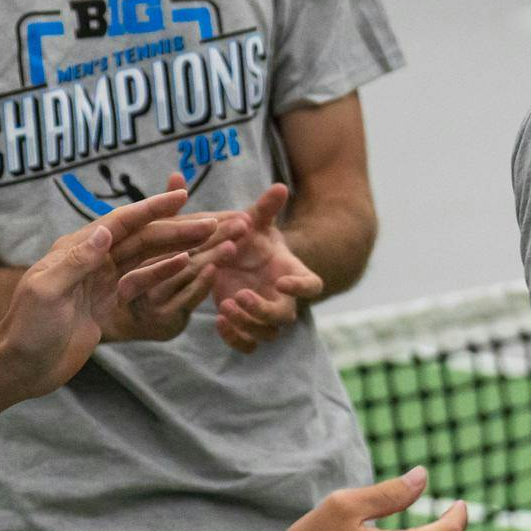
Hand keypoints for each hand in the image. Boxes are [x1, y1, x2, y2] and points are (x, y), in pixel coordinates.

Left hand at [0, 191, 218, 400]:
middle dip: (175, 229)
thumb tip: (107, 230)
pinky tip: (186, 264)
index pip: (120, 223)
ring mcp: (100, 280)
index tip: (181, 198)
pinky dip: (164, 271)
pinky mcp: (107, 302)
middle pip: (140, 238)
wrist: (22, 366)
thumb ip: (77, 261)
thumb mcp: (47, 293)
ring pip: (145, 256)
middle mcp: (91, 258)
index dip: (151, 209)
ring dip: (176, 246)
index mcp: (75, 249)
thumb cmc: (28, 329)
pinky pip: (141, 280)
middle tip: (211, 226)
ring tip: (207, 239)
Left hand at [164, 173, 327, 352]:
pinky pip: (248, 344)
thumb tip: (279, 186)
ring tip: (224, 306)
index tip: (281, 281)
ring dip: (246, 324)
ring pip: (266, 334)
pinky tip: (218, 321)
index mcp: (294, 274)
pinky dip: (235, 338)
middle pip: (285, 317)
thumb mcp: (256, 222)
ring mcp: (265, 317)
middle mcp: (284, 299)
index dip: (301, 288)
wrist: (237, 261)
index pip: (312, 286)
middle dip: (262, 310)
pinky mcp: (247, 327)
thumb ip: (266, 208)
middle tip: (238, 296)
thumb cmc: (252, 239)